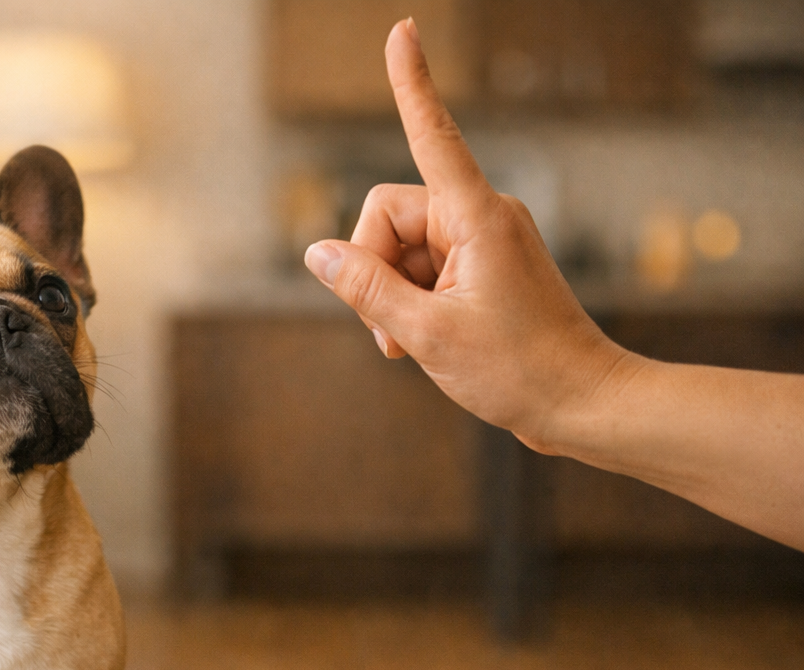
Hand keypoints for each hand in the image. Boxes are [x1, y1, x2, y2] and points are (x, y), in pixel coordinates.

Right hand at [303, 18, 635, 454]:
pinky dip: (409, 303)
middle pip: (388, 216)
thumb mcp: (426, 333)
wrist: (581, 403)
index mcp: (477, 216)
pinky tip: (417, 342)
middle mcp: (481, 216)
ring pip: (399, 248)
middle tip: (390, 331)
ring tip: (409, 344)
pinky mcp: (481, 268)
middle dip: (373, 270)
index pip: (432, 136)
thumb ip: (365, 288)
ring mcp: (483, 242)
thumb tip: (318, 253)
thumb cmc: (517, 369)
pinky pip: (421, 269)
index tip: (403, 30)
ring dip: (390, 296)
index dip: (412, 85)